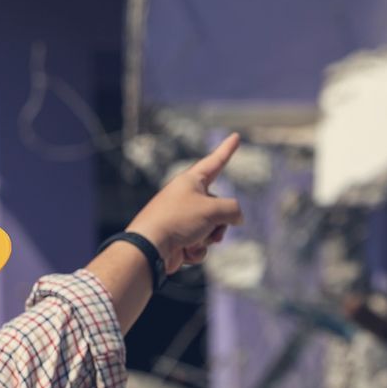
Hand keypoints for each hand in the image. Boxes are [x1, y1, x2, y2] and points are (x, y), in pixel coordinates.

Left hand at [127, 132, 245, 272]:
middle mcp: (186, 197)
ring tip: (193, 239)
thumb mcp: (214, 209)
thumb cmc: (178, 220)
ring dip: (209, 238)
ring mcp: (183, 218)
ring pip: (212, 229)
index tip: (235, 136)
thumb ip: (233, 210)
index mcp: (191, 181)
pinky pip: (200, 244)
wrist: (150, 247)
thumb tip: (236, 219)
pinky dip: (197, 250)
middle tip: (210, 227)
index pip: (215, 162)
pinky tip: (184, 251)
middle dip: (220, 222)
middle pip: (219, 207)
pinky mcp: (179, 238)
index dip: (227, 149)